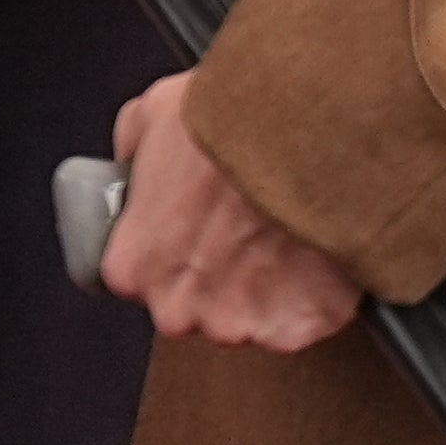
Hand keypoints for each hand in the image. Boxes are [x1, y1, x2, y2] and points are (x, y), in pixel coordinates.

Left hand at [99, 71, 360, 351]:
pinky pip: (300, 322)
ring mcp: (238, 325)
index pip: (139, 274)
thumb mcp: (152, 114)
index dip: (168, 243)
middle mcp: (177, 308)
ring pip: (248, 317)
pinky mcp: (294, 330)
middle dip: (214, 272)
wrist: (298, 124)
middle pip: (192, 304)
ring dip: (263, 285)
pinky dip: (310, 297)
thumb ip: (133, 152)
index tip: (191, 220)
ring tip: (280, 232)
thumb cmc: (223, 120)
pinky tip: (312, 254)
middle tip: (240, 222)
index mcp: (133, 266)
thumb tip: (132, 160)